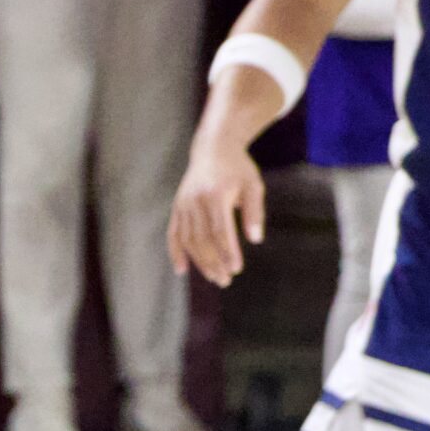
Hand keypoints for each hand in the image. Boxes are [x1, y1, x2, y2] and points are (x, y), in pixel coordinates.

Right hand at [168, 136, 265, 285]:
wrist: (212, 150)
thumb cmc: (237, 169)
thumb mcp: (253, 185)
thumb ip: (254, 212)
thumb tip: (256, 239)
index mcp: (216, 194)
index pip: (221, 230)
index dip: (228, 251)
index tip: (236, 269)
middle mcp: (196, 200)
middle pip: (203, 239)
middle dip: (214, 262)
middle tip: (226, 280)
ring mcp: (183, 205)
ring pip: (188, 240)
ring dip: (200, 262)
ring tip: (214, 278)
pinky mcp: (176, 208)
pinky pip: (173, 234)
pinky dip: (176, 253)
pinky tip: (182, 270)